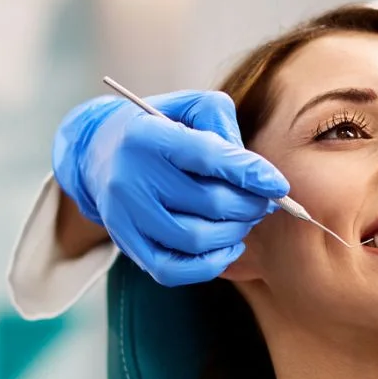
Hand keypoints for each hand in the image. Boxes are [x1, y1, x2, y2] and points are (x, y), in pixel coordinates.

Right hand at [52, 91, 288, 285]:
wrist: (98, 152)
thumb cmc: (157, 126)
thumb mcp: (187, 108)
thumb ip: (222, 124)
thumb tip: (254, 168)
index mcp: (148, 136)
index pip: (208, 156)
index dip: (250, 173)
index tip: (278, 185)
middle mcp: (132, 178)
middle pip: (208, 203)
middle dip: (248, 206)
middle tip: (263, 202)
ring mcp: (125, 215)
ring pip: (195, 239)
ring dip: (233, 233)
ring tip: (244, 220)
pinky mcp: (126, 243)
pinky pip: (173, 270)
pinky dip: (210, 264)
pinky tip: (227, 246)